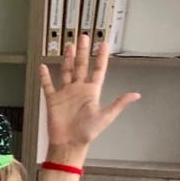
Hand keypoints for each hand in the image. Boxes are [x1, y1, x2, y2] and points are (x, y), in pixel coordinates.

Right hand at [38, 33, 139, 153]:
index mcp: (92, 92)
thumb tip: (136, 95)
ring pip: (67, 71)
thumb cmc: (87, 133)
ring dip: (68, 59)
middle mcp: (79, 90)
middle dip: (83, 51)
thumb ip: (119, 103)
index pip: (98, 70)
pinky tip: (43, 66)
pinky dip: (45, 76)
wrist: (69, 143)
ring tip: (69, 46)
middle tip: (83, 37)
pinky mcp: (53, 99)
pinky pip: (48, 85)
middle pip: (81, 66)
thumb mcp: (106, 116)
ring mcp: (66, 93)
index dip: (101, 57)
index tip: (103, 44)